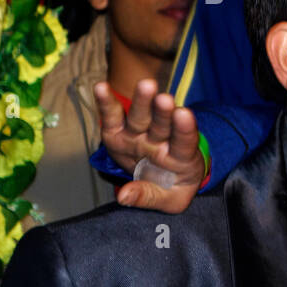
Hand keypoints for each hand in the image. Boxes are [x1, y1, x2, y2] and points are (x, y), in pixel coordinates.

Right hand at [95, 79, 206, 213]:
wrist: (163, 178)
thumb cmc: (170, 187)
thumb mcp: (168, 200)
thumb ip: (147, 197)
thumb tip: (123, 196)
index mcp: (180, 158)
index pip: (185, 142)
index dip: (185, 128)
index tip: (184, 113)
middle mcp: (160, 142)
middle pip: (163, 125)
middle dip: (163, 111)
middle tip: (165, 98)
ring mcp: (140, 135)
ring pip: (142, 117)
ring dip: (143, 101)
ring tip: (146, 85)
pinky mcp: (118, 133)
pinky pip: (113, 116)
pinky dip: (106, 102)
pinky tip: (101, 87)